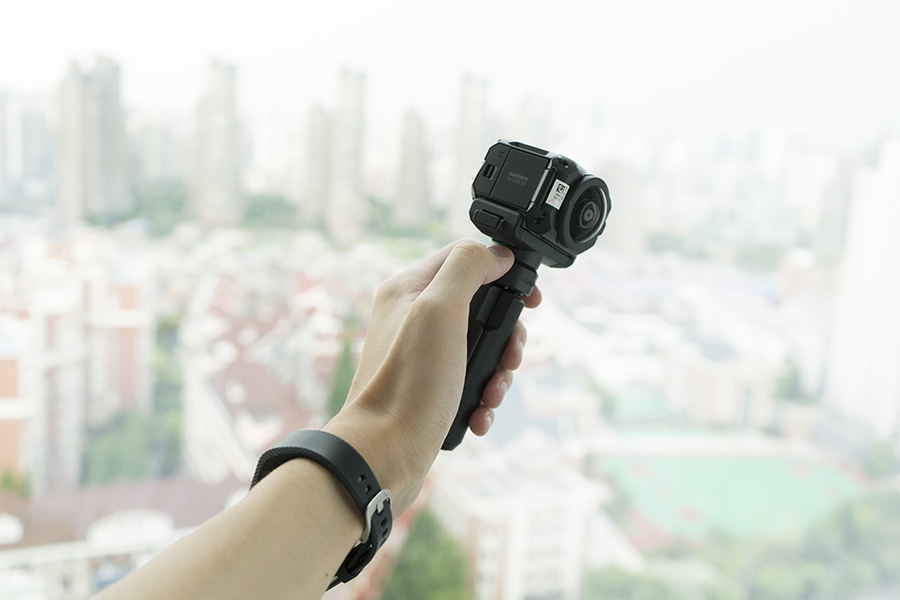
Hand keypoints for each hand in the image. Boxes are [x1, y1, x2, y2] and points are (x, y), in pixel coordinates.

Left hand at [324, 239, 540, 513]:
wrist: (384, 455)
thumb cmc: (408, 384)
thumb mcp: (440, 310)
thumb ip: (468, 268)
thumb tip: (497, 254)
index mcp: (409, 289)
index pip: (465, 257)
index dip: (503, 271)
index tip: (529, 300)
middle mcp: (412, 317)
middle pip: (480, 306)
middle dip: (506, 335)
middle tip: (511, 358)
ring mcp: (421, 354)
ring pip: (480, 347)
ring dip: (498, 372)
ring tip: (492, 393)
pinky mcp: (429, 388)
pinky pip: (470, 381)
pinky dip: (483, 397)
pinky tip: (480, 413)